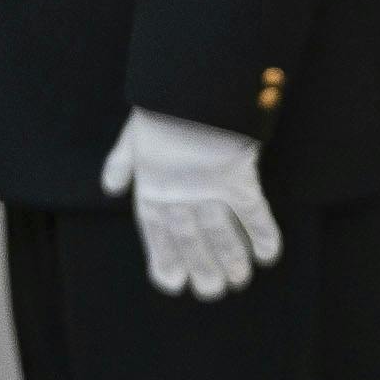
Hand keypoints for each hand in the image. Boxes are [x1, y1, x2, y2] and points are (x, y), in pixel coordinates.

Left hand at [100, 107, 281, 299]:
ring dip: (230, 259)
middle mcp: (179, 193)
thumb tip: (110, 188)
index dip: (163, 259)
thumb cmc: (161, 110)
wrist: (187, 88)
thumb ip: (121, 164)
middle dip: (201, 267)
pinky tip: (269, 256)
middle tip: (212, 291)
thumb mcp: (132, 136)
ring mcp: (209, 188)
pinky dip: (262, 234)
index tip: (172, 283)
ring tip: (238, 282)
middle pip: (189, 239)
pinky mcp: (238, 178)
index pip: (156, 232)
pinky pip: (253, 213)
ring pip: (221, 233)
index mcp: (152, 186)